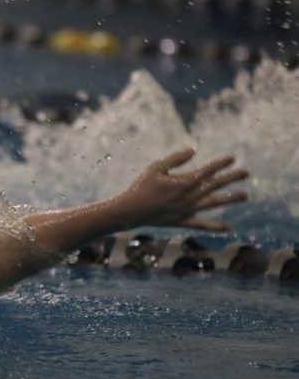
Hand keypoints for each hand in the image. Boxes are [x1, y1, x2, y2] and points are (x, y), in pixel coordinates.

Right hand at [114, 148, 248, 232]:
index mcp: (183, 182)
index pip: (207, 171)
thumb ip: (175, 158)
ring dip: (230, 199)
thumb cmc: (141, 187)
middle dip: (231, 178)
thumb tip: (193, 150)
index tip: (232, 158)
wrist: (131, 210)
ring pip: (213, 203)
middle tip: (246, 173)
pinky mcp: (183, 221)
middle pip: (215, 185)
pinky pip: (201, 224)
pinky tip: (227, 228)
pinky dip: (214, 227)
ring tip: (244, 196)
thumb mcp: (156, 168)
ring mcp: (187, 210)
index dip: (220, 164)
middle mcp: (189, 196)